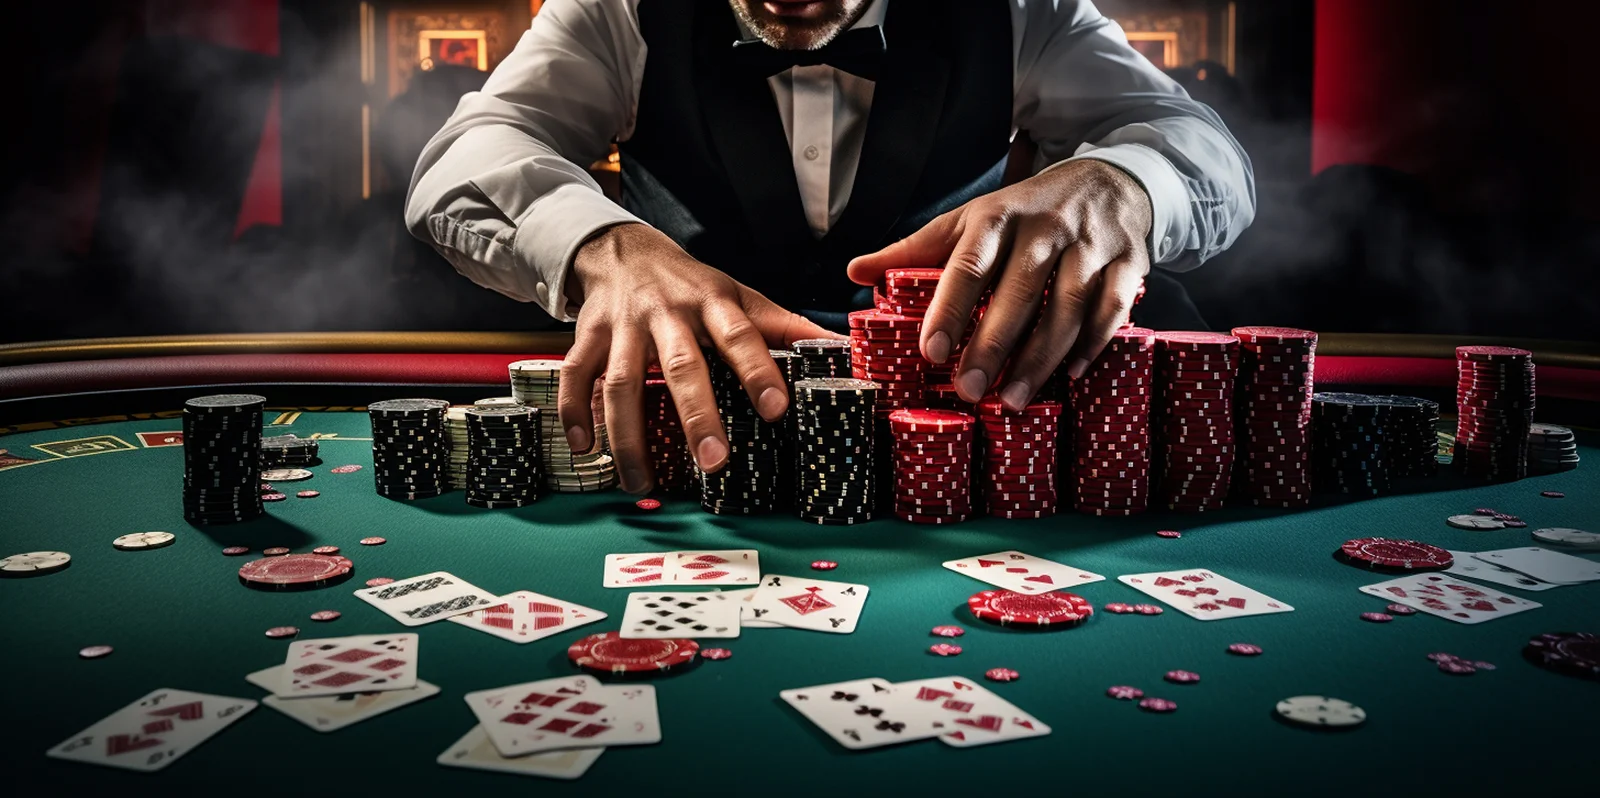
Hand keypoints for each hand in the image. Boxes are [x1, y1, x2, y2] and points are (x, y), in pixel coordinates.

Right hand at [561, 223, 835, 493]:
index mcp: (714, 304)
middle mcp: (667, 314)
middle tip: (713, 464)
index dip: (758, 371)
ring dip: (629, 437)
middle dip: (697, 416)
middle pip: (681, 367)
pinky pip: (574, 376)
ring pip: (621, 383)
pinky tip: (584, 448)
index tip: (776, 411)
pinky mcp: (587, 335)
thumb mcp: (741, 297)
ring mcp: (623, 326)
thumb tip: (841, 350)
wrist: (624, 249)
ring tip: (642, 484)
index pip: (741, 336)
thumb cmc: (693, 286)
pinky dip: (574, 413)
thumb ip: (786, 328)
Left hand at [847, 160, 1152, 409]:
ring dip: (1040, 357)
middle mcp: (1045, 229)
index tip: (931, 353)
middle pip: (1018, 291)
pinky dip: (1093, 344)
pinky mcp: (1128, 263)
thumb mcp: (968, 221)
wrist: (1106, 182)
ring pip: (1067, 306)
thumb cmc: (1024, 212)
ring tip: (1013, 400)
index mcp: (998, 218)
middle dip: (993, 344)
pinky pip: (1112, 308)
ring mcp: (1090, 245)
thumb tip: (855, 271)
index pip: (969, 265)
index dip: (949, 309)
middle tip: (969, 391)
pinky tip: (1070, 375)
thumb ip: (914, 250)